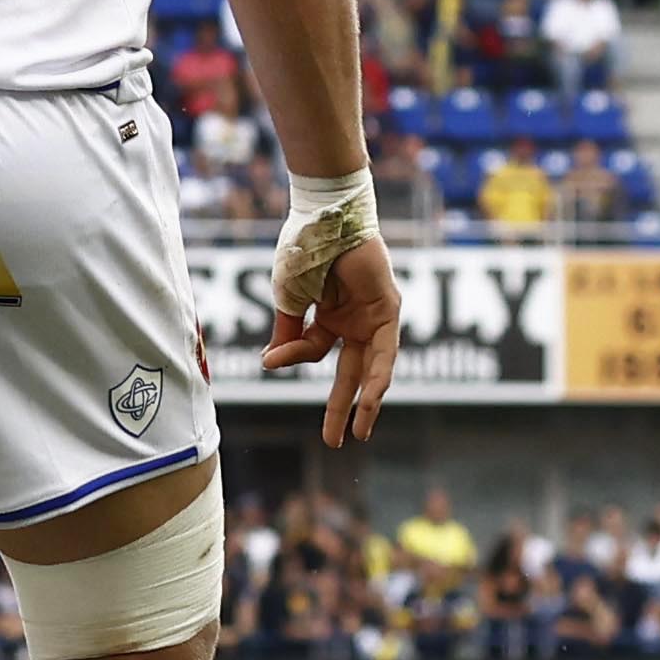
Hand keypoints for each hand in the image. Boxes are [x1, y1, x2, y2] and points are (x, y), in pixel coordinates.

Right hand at [264, 233, 400, 445]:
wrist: (323, 217)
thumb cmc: (304, 251)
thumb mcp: (290, 300)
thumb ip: (289, 334)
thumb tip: (271, 364)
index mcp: (329, 318)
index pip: (313, 349)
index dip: (293, 357)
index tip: (270, 361)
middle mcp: (354, 321)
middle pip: (350, 372)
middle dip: (341, 407)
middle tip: (335, 442)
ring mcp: (373, 316)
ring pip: (372, 367)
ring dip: (366, 401)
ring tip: (358, 433)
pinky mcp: (389, 309)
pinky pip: (386, 350)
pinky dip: (379, 374)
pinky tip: (372, 399)